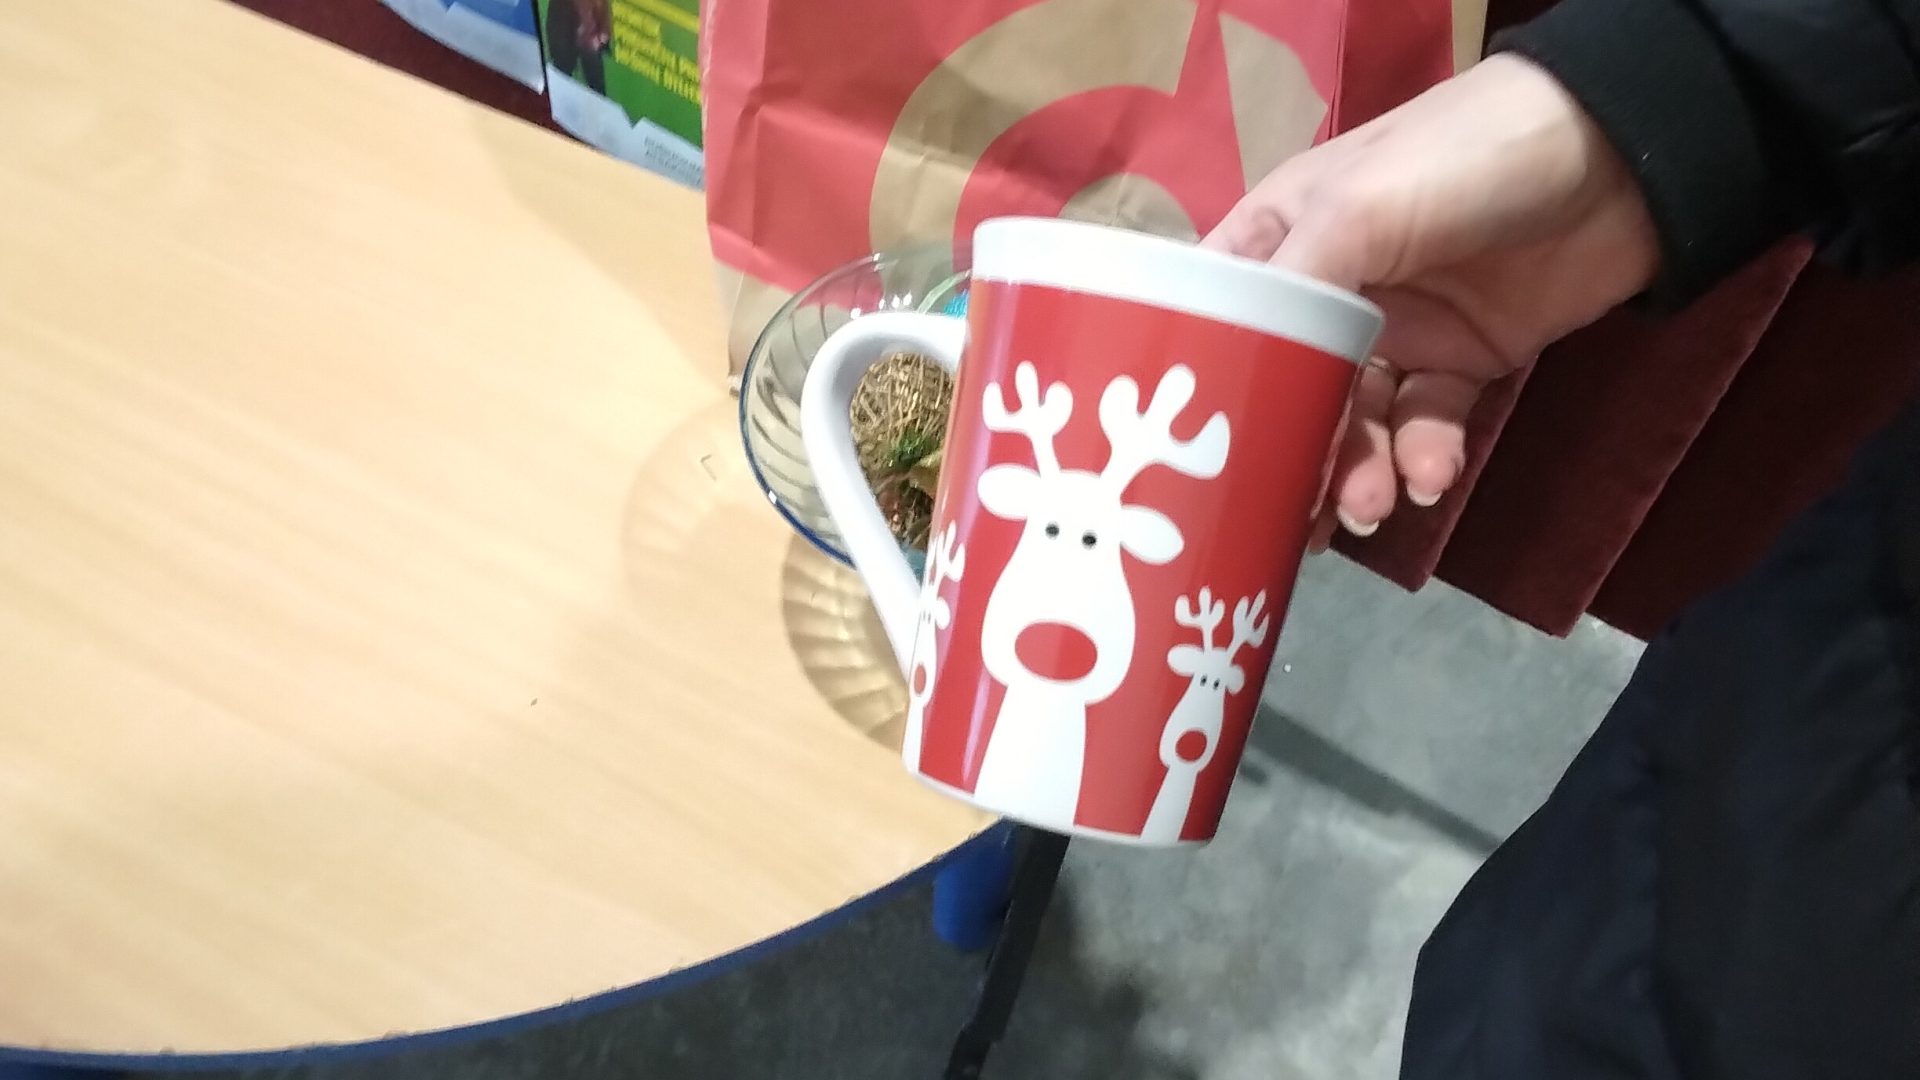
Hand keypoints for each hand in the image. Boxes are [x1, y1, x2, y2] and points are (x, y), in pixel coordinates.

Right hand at [1205, 54, 1659, 543]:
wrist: (1623, 153)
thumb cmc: (1463, 158)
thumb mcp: (1357, 206)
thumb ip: (1294, 284)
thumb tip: (1239, 373)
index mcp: (1285, 235)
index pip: (1222, 316)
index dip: (1204, 382)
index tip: (1181, 453)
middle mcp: (1332, 287)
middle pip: (1289, 387)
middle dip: (1290, 452)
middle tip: (1292, 517)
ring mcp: (1400, 328)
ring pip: (1357, 418)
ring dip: (1359, 468)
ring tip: (1371, 508)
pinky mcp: (1465, 359)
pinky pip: (1428, 421)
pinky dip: (1425, 453)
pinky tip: (1430, 477)